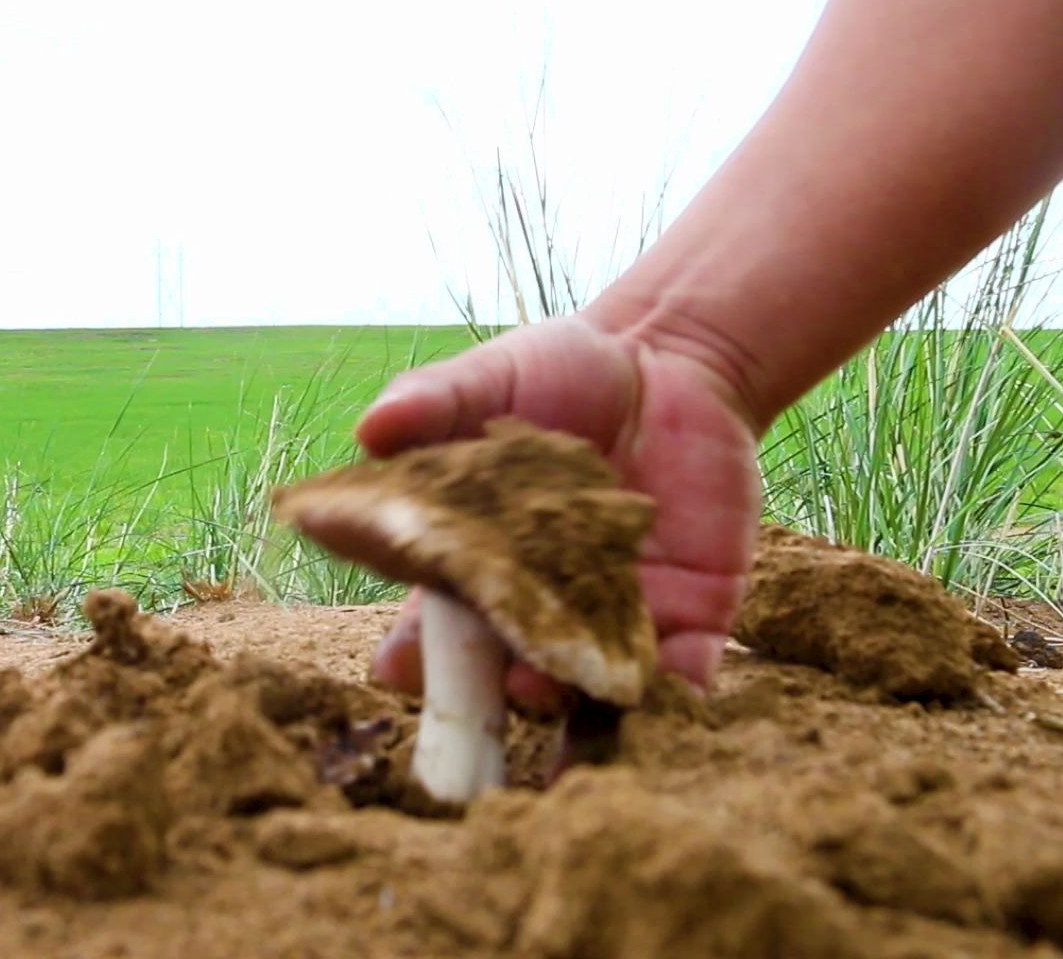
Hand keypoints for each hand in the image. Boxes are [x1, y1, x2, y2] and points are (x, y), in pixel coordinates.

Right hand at [355, 313, 761, 711]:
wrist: (670, 358)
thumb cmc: (560, 371)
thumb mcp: (489, 380)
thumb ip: (432, 404)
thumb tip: (370, 429)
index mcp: (479, 565)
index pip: (437, 627)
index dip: (417, 654)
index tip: (396, 665)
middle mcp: (542, 607)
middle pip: (510, 669)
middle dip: (494, 689)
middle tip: (487, 684)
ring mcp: (616, 616)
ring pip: (591, 685)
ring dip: (573, 702)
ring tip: (547, 691)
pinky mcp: (691, 612)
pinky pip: (683, 670)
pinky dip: (672, 692)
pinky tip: (656, 704)